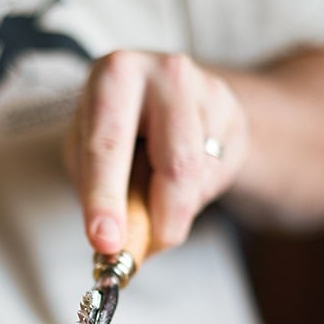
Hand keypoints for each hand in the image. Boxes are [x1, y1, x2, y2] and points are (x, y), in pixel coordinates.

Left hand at [64, 50, 249, 259]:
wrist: (168, 98)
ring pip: (200, 178)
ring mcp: (208, 90)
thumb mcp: (89, 155)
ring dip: (176, 210)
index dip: (105, 198)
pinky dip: (194, 196)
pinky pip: (217, 176)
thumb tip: (115, 247)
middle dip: (162, 219)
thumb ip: (98, 195)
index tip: (105, 241)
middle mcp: (165, 73)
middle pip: (176, 164)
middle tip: (150, 250)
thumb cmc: (116, 131)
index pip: (108, 146)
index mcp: (114, 76)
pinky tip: (179, 179)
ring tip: (155, 200)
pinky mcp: (234, 113)